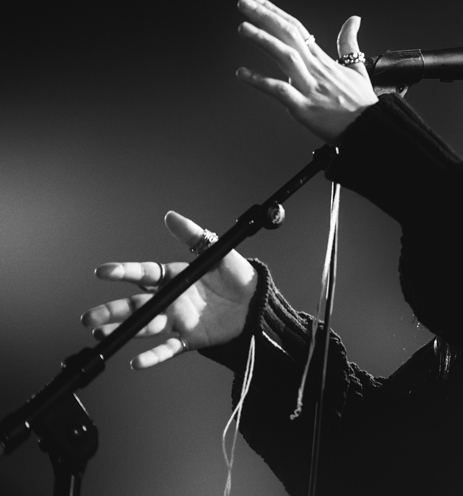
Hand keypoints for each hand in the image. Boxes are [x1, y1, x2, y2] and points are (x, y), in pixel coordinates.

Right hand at [81, 211, 257, 368]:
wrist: (258, 304)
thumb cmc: (238, 276)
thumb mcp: (218, 252)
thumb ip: (194, 235)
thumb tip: (171, 216)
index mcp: (175, 277)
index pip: (144, 274)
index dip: (124, 272)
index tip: (102, 272)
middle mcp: (171, 299)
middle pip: (137, 305)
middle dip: (112, 311)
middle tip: (89, 317)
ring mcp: (178, 320)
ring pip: (146, 327)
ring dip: (124, 331)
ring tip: (102, 334)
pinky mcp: (189, 339)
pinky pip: (168, 349)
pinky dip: (153, 356)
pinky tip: (137, 362)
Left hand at [235, 0, 378, 143]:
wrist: (371, 128)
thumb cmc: (363, 104)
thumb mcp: (359, 68)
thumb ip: (349, 43)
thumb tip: (354, 19)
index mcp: (324, 60)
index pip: (296, 28)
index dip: (275, 12)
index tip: (256, 0)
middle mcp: (315, 69)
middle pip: (289, 35)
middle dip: (265, 17)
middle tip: (244, 3)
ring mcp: (309, 88)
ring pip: (286, 56)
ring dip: (264, 40)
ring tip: (243, 27)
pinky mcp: (304, 108)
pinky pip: (280, 91)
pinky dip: (260, 81)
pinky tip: (242, 74)